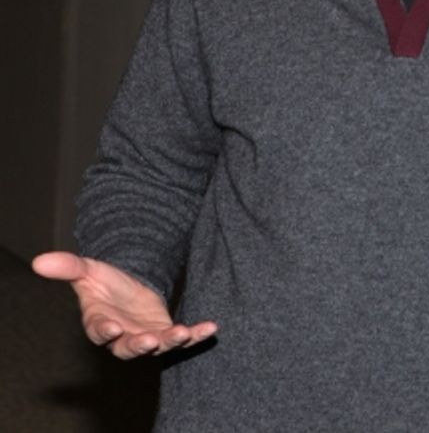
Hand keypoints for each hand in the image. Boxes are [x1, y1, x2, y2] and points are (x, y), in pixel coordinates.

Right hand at [32, 251, 217, 358]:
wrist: (130, 283)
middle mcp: (123, 335)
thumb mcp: (88, 270)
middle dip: (139, 345)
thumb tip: (39, 260)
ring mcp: (147, 336)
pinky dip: (196, 335)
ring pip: (158, 347)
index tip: (113, 327)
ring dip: (171, 342)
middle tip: (151, 340)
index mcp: (100, 322)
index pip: (100, 330)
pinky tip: (210, 328)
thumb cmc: (105, 281)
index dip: (105, 330)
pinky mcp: (167, 333)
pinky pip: (183, 338)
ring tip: (183, 333)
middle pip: (129, 347)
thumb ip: (69, 267)